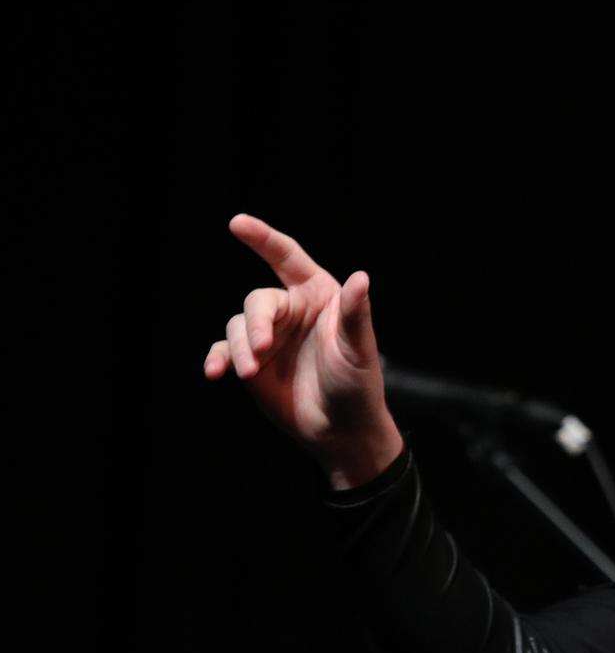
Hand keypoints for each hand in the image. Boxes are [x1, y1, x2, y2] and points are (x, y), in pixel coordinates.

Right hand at [203, 214, 401, 486]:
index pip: (287, 258)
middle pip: (258, 300)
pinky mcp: (251, 362)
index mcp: (318, 295)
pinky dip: (217, 358)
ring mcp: (268, 336)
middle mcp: (290, 310)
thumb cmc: (358, 385)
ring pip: (238, 326)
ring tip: (248, 372)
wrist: (341, 429)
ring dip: (240, 347)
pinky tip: (214, 372)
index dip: (263, 238)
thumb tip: (361, 277)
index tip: (237, 223)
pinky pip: (224, 350)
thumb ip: (355, 314)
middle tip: (261, 350)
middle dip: (256, 323)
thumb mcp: (358, 349)